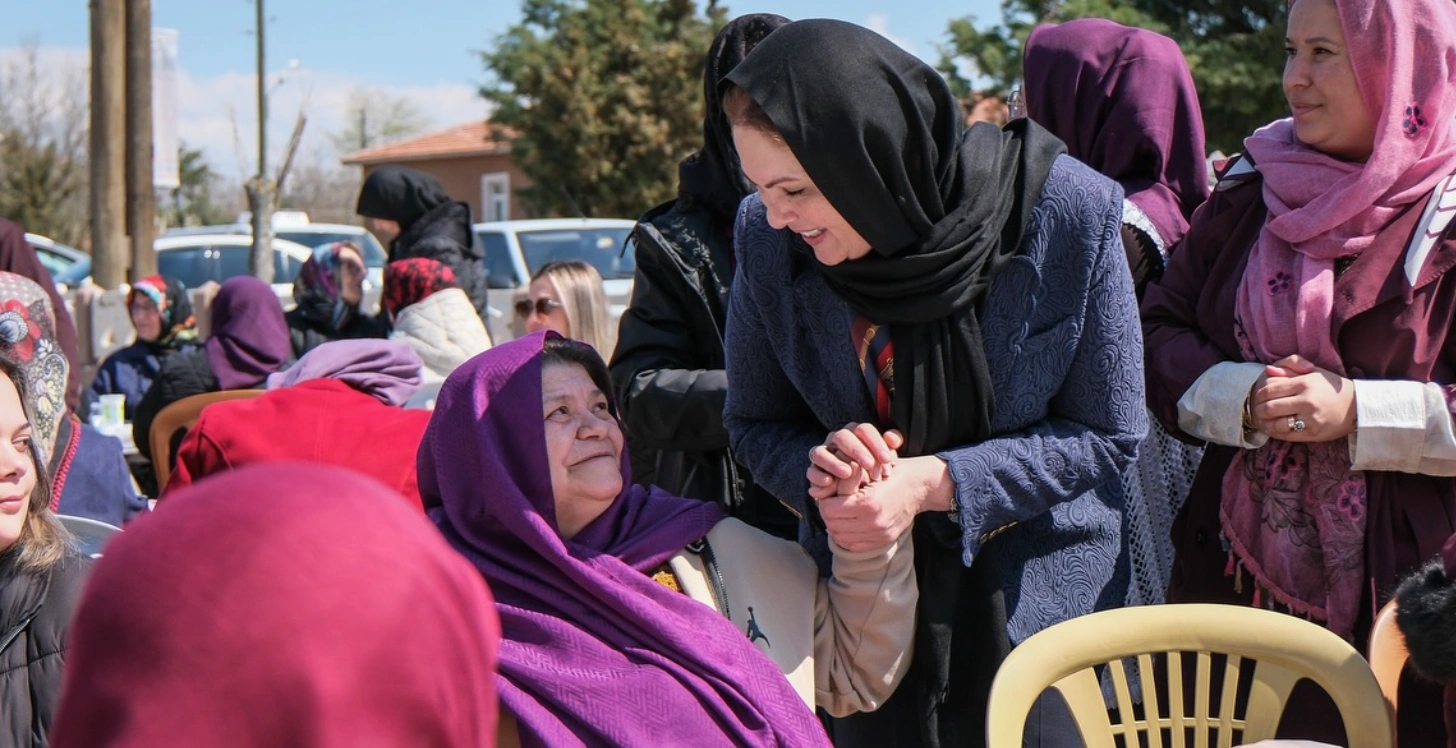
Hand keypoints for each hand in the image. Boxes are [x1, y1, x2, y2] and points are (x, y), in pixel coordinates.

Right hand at [807, 423, 903, 500]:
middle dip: (857, 450)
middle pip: (842, 436)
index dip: (876, 443)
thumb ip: (891, 446)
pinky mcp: (813, 471)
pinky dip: (818, 476)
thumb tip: (891, 439)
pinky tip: (829, 482)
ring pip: (821, 452)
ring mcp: (822, 454)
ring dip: (834, 462)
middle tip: (870, 465)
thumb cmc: (874, 471)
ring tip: (847, 473)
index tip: (887, 460)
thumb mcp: (884, 459)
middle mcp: (836, 440)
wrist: (859, 492)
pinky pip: (811, 471)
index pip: (863, 429)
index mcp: (855, 433)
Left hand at [819, 455, 950, 551]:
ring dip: (835, 526)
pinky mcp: (883, 541)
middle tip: (831, 503)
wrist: (918, 486)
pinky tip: (848, 524)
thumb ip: (843, 481)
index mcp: (868, 503)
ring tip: (838, 513)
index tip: (828, 493)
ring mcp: (879, 535)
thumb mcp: (866, 470)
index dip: (824, 501)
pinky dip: (845, 536)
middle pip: (832, 525)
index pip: (828, 510)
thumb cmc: (890, 472)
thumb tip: (819, 491)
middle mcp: (874, 522)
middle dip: (828, 514)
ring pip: (840, 537)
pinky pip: (853, 545)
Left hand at [1249, 354, 1356, 442]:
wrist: (1357, 406)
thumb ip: (1290, 367)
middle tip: (1257, 410)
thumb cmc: (1332, 387)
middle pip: (1270, 407)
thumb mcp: (1314, 372)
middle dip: (1259, 410)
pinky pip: (1287, 435)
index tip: (1258, 397)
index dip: (1259, 394)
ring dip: (1265, 423)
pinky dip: (1275, 433)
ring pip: (1277, 423)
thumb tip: (1268, 370)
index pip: (1270, 390)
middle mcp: (1307, 401)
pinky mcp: (1314, 433)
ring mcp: (1311, 418)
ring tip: (1263, 420)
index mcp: (1305, 383)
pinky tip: (1272, 429)